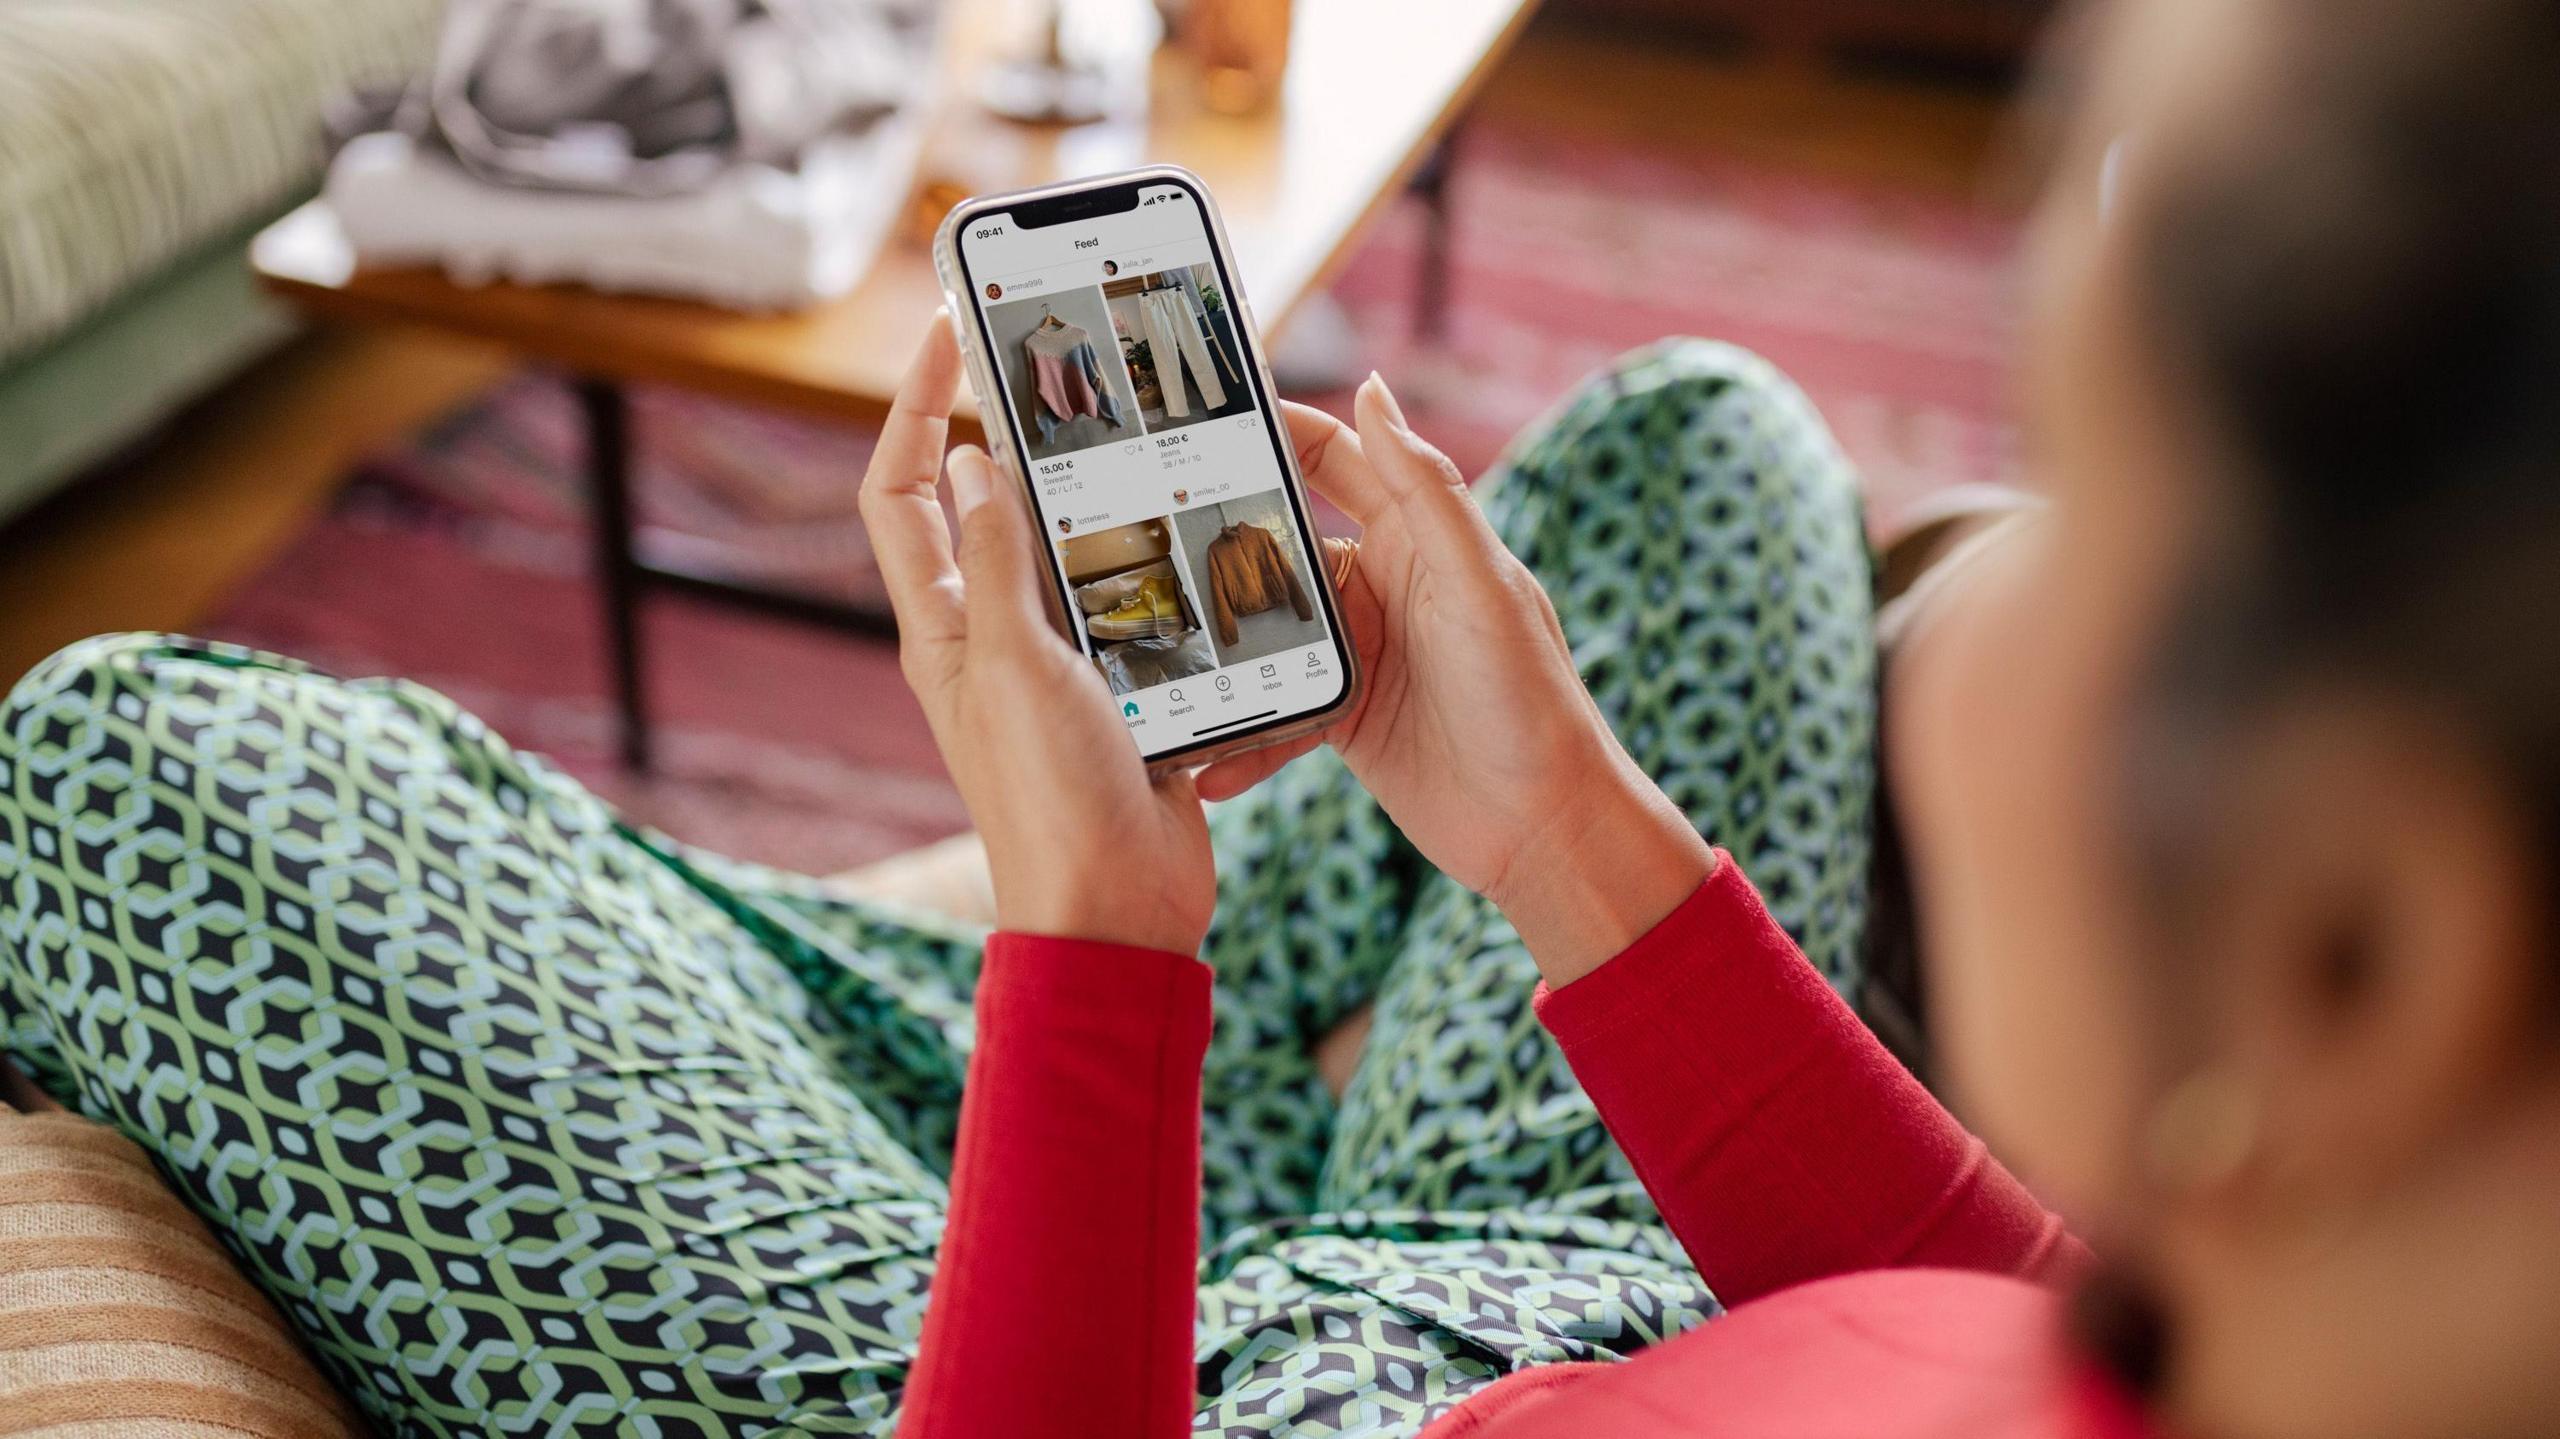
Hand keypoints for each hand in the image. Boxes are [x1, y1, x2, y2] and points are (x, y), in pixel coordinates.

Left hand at [859, 314, 1215, 955]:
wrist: (1119, 911)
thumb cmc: (1051, 801)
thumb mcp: (1017, 666)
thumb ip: (1000, 565)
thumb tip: (973, 464)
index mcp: (941, 629)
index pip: (899, 492)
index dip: (913, 406)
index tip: (949, 332)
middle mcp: (988, 638)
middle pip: (982, 507)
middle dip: (1013, 429)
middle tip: (1061, 361)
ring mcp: (1055, 664)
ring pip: (1065, 547)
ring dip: (1095, 493)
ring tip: (1135, 431)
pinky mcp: (1120, 690)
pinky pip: (1131, 602)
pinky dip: (1154, 561)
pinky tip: (1192, 531)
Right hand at [1195, 376, 1713, 983]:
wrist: (1544, 828)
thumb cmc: (1530, 699)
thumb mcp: (1475, 584)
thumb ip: (1425, 490)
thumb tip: (1373, 391)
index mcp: (1418, 537)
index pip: (1334, 458)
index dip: (1275, 430)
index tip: (1201, 414)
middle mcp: (1383, 585)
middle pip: (1282, 541)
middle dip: (1217, 534)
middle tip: (1143, 529)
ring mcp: (1359, 652)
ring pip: (1266, 627)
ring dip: (1219, 641)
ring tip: (1160, 649)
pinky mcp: (1342, 718)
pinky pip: (1273, 711)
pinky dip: (1242, 734)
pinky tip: (1206, 761)